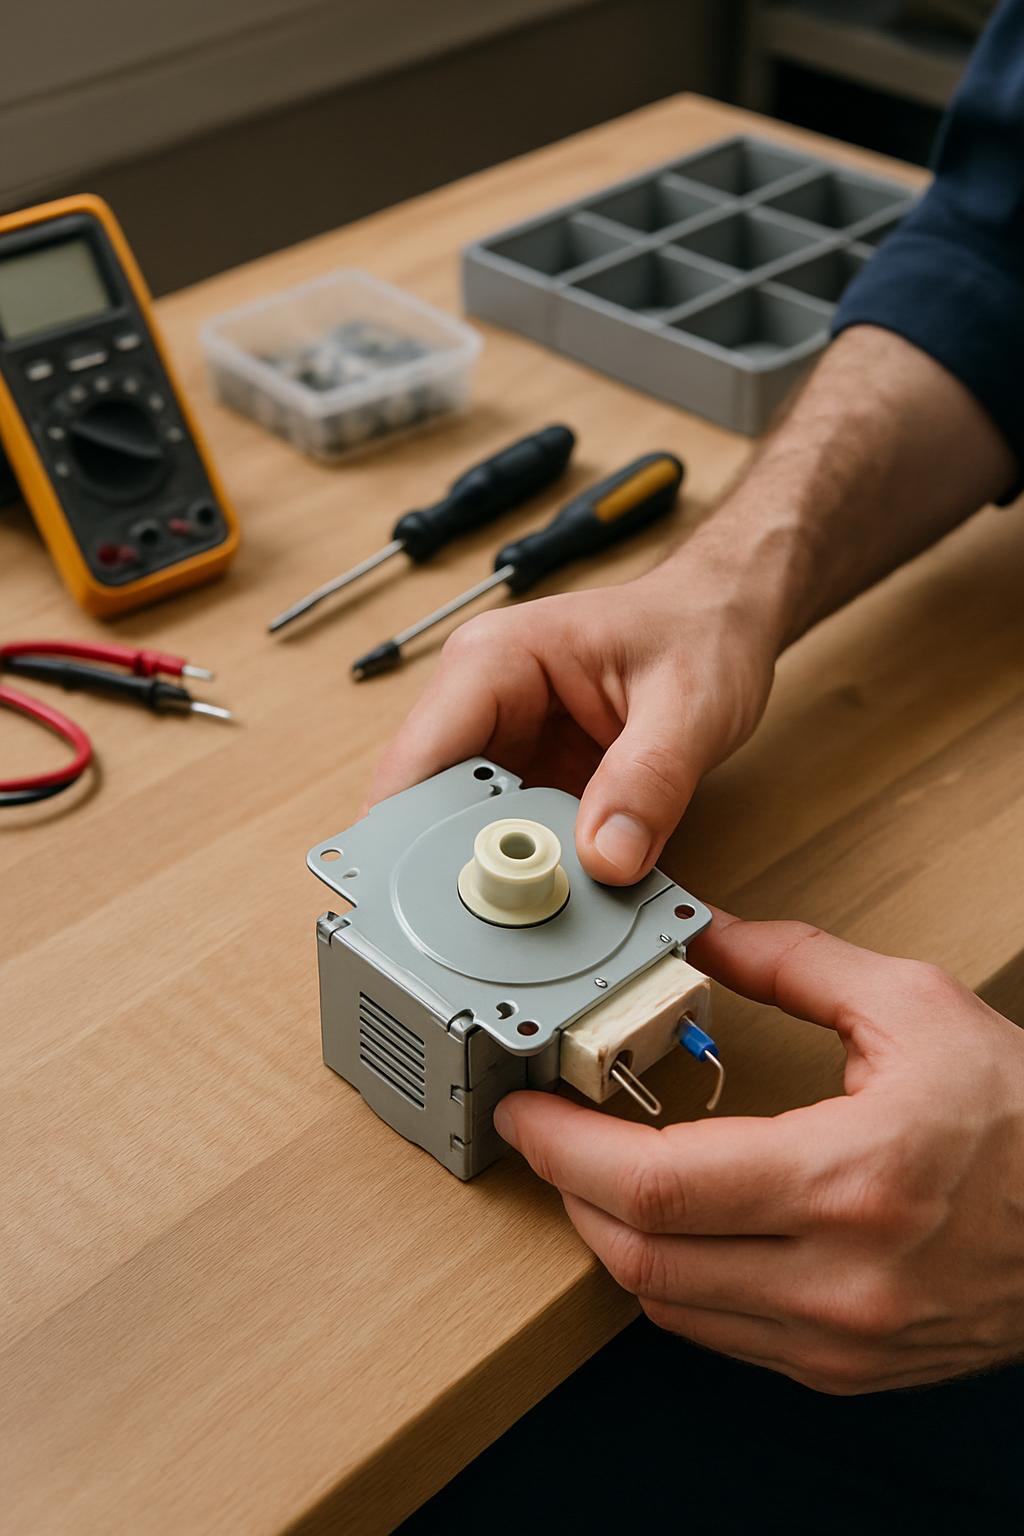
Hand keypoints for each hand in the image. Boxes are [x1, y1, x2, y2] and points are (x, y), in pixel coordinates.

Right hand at [368, 555, 778, 883]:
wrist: (722, 618)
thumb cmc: (698, 630)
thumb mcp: (690, 704)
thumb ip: (650, 780)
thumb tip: (608, 858)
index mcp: (492, 661)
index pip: (418, 761)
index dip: (408, 838)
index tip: (426, 906)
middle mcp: (478, 702)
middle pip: (427, 809)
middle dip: (453, 873)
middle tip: (490, 931)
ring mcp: (500, 745)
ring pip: (463, 835)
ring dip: (493, 883)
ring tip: (531, 922)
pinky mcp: (528, 780)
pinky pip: (510, 841)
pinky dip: (529, 879)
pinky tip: (556, 904)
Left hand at [495, 911, 1023, 1393]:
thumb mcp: (917, 1009)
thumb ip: (795, 964)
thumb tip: (706, 934)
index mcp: (851, 1181)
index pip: (660, 1187)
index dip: (568, 1149)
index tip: (525, 1112)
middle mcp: (838, 1281)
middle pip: (641, 1258)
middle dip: (569, 1190)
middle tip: (547, 1131)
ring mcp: (838, 1339)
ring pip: (666, 1305)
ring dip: (611, 1236)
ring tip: (596, 1167)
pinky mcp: (840, 1367)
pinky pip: (716, 1332)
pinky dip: (669, 1276)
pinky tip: (669, 1223)